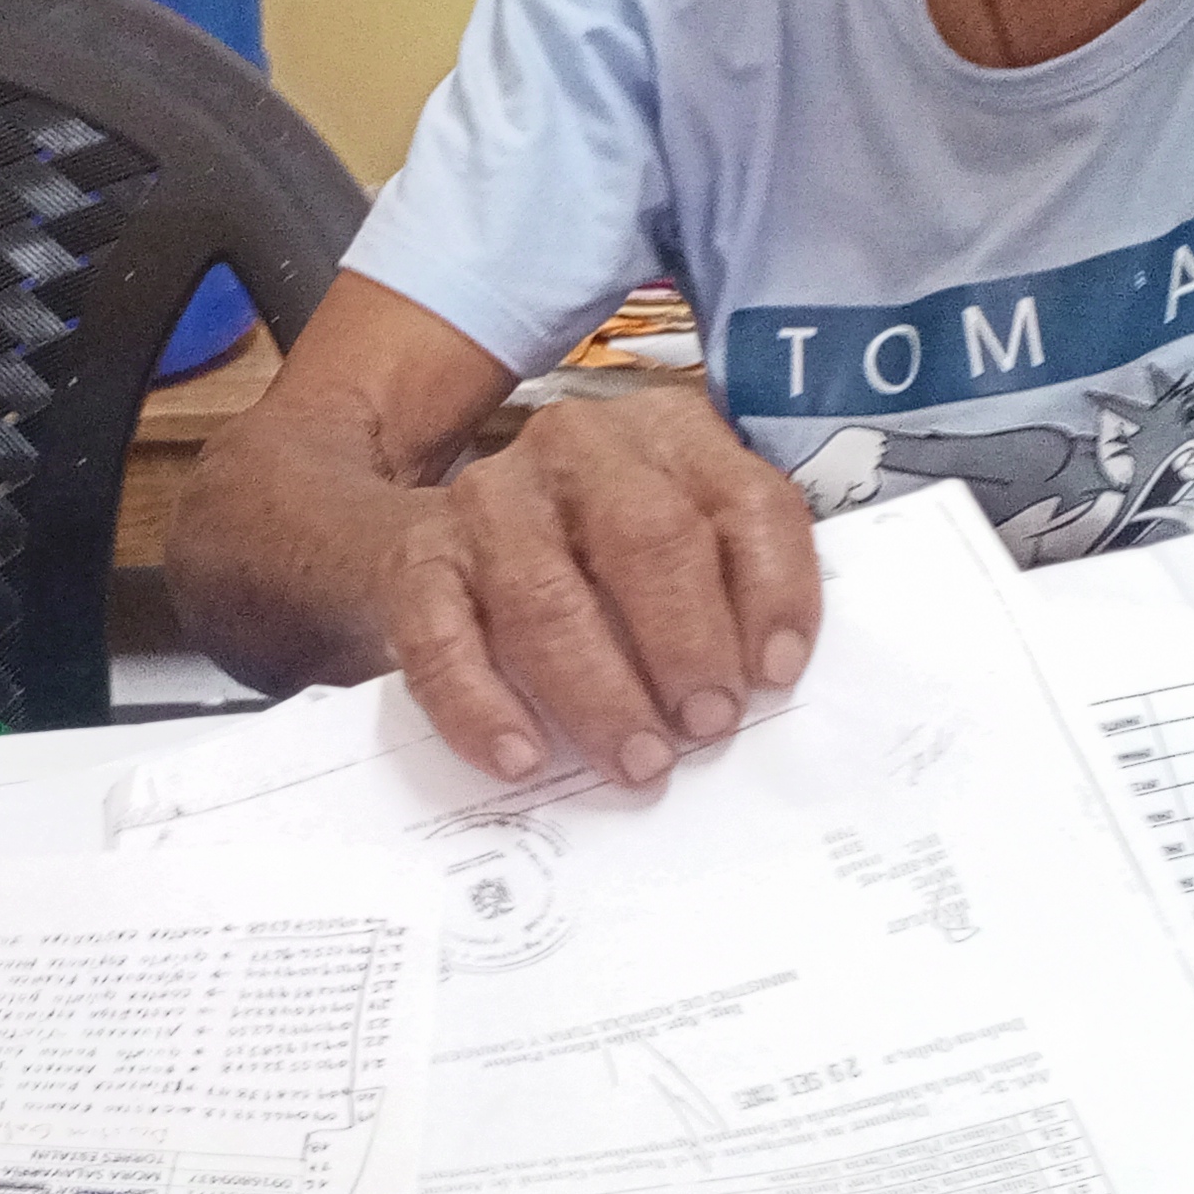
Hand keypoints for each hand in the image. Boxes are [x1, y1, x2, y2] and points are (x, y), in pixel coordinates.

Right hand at [380, 389, 821, 788]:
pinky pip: (443, 638)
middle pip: (646, 536)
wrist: (435, 528)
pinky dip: (482, 706)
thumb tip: (769, 680)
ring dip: (599, 692)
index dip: (772, 589)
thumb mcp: (681, 540)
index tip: (777, 674)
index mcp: (667, 432)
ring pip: (546, 596)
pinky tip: (522, 758)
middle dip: (684, 641)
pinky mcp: (416, 559)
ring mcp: (489, 499)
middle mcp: (576, 447)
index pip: (743, 498)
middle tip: (708, 724)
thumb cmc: (596, 556)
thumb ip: (735, 587)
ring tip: (639, 760)